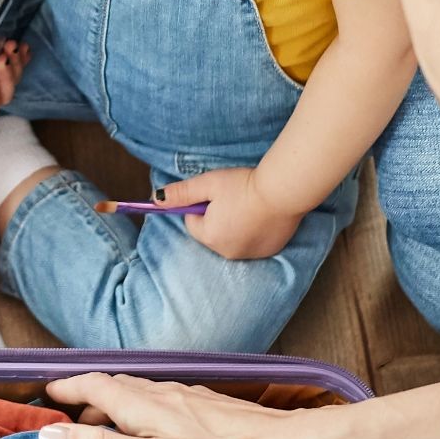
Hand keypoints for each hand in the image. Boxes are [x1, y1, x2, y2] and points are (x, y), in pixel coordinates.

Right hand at [35, 372, 315, 438]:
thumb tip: (50, 435)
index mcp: (145, 405)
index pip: (93, 385)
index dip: (66, 387)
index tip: (44, 394)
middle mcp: (164, 394)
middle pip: (113, 388)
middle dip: (85, 400)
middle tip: (66, 422)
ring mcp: (189, 400)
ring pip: (139, 395)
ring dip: (114, 408)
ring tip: (104, 432)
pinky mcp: (209, 410)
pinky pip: (162, 404)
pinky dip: (142, 414)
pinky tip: (154, 435)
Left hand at [159, 165, 300, 260]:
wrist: (284, 191)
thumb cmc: (244, 185)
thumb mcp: (208, 184)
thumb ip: (181, 193)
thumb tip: (155, 199)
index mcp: (210, 237)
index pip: (193, 224)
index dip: (201, 207)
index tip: (215, 195)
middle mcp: (228, 252)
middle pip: (212, 235)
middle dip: (217, 218)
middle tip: (234, 199)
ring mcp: (250, 255)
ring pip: (232, 240)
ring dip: (236, 226)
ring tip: (250, 206)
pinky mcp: (268, 252)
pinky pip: (252, 244)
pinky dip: (254, 233)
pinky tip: (263, 216)